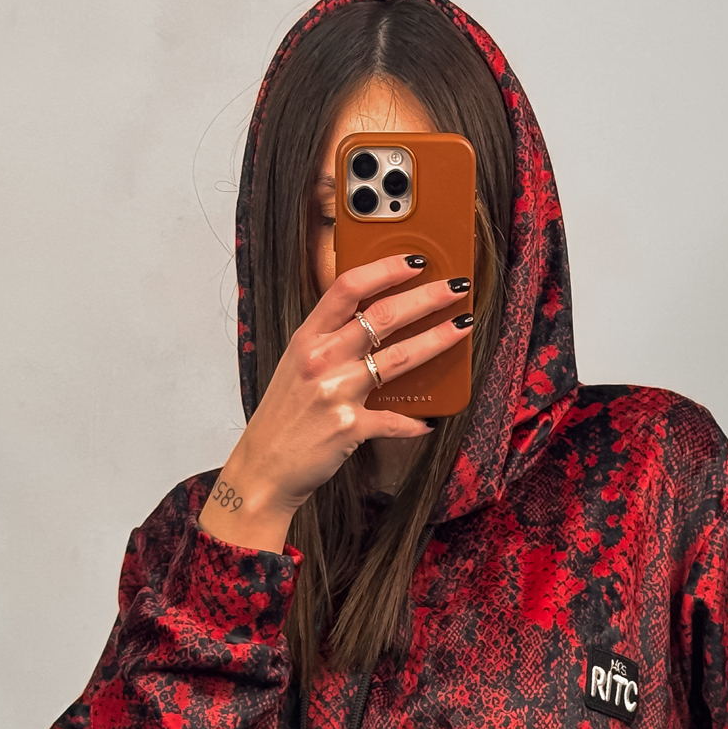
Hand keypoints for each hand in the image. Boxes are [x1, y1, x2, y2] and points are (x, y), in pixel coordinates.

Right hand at [199, 255, 474, 551]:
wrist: (264, 468)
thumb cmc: (284, 417)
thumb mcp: (297, 366)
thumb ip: (330, 341)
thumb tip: (374, 321)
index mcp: (307, 338)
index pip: (348, 287)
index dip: (385, 268)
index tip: (415, 260)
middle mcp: (321, 359)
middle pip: (383, 316)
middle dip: (427, 297)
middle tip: (455, 288)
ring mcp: (336, 392)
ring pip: (399, 358)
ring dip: (437, 340)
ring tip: (462, 328)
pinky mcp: (350, 426)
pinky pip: (396, 419)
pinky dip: (415, 421)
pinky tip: (429, 420)